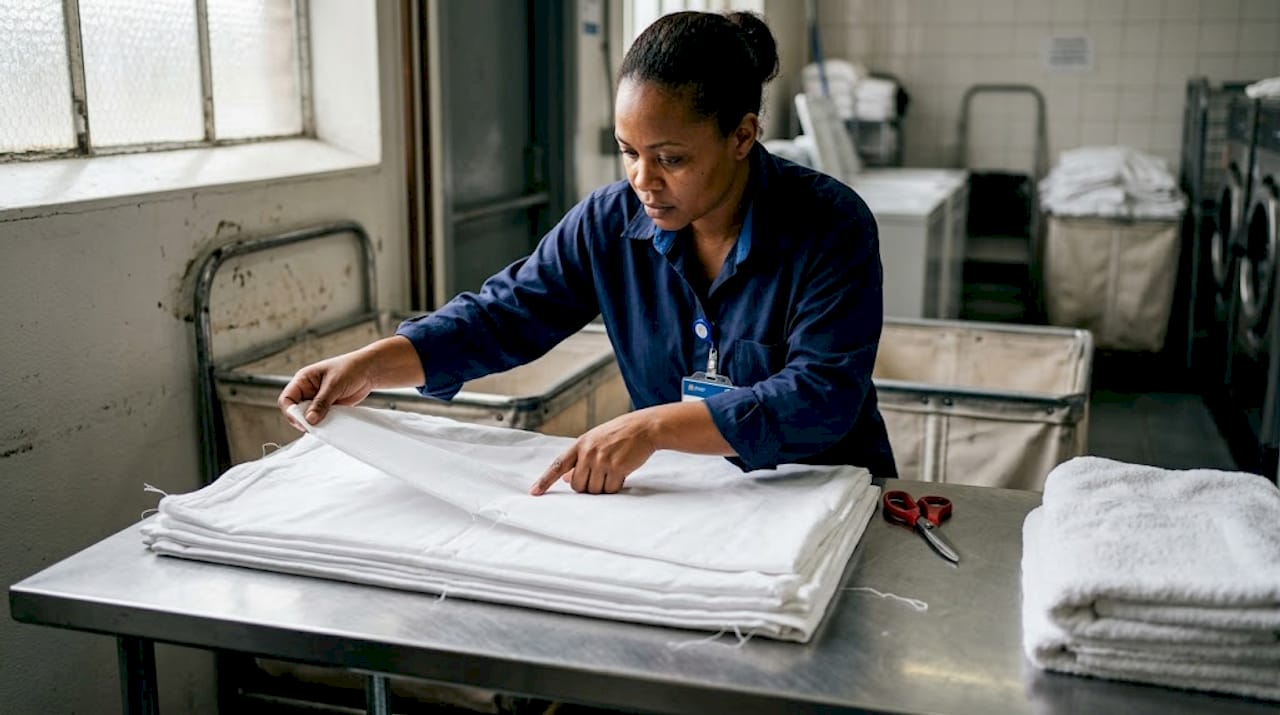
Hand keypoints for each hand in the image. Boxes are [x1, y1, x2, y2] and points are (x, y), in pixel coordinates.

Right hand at [277, 352, 377, 428]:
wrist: (370, 371)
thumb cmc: (351, 369)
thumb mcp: (334, 385)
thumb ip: (321, 403)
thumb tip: (309, 420)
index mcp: (303, 380)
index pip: (287, 399)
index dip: (290, 412)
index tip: (301, 421)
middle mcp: (307, 391)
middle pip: (295, 411)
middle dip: (302, 420)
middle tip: (314, 426)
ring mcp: (317, 400)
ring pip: (308, 417)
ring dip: (314, 423)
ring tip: (324, 424)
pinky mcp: (328, 407)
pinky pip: (321, 419)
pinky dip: (324, 424)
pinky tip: (331, 424)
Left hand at [530, 411, 657, 494]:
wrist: (644, 428)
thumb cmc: (620, 434)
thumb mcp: (596, 440)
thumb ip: (579, 458)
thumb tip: (565, 478)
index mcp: (580, 444)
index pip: (557, 465)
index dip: (545, 480)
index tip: (534, 492)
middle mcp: (588, 452)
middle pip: (577, 485)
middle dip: (587, 487)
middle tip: (600, 477)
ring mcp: (602, 460)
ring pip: (594, 490)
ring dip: (603, 488)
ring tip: (612, 472)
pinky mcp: (617, 467)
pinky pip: (610, 489)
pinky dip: (615, 486)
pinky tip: (621, 473)